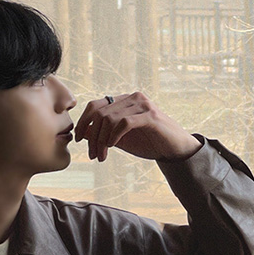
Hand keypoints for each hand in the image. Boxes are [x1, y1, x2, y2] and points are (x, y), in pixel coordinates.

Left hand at [73, 92, 201, 163]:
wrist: (175, 149)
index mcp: (124, 100)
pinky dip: (114, 136)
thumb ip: (103, 133)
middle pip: (100, 113)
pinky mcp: (150, 115)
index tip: (78, 139)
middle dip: (92, 136)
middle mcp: (132, 98)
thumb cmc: (149, 143)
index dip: (83, 121)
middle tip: (93, 155)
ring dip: (102, 141)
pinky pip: (124, 123)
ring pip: (109, 119)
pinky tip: (113, 147)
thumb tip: (82, 132)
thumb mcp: (120, 139)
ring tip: (102, 156)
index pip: (95, 105)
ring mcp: (142, 104)